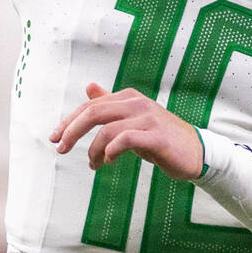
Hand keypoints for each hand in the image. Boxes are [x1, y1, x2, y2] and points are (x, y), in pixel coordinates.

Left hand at [50, 82, 203, 180]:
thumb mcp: (133, 120)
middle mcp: (136, 103)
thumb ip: (111, 105)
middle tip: (60, 149)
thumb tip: (89, 87)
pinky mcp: (157, 135)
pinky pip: (126, 139)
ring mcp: (147, 118)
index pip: (90, 105)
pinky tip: (108, 161)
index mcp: (128, 97)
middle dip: (72, 130)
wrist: (197, 152)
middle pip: (94, 112)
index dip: (69, 121)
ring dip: (93, 150)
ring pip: (107, 129)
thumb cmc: (160, 137)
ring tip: (93, 165)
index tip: (54, 138)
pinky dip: (112, 151)